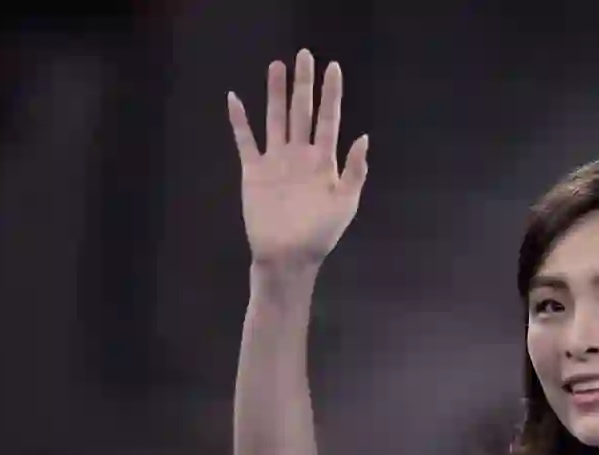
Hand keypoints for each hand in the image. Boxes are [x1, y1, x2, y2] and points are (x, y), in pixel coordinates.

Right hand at [227, 49, 368, 267]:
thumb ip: (354, 170)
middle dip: (304, 84)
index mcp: (324, 161)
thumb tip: (363, 137)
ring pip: (275, 119)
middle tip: (305, 54)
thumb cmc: (320, 233)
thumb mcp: (346, 203)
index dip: (332, 94)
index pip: (329, 119)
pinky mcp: (253, 171)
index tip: (334, 68)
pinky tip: (235, 98)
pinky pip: (245, 140)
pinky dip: (239, 121)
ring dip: (275, 93)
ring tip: (277, 66)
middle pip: (302, 111)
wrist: (288, 257)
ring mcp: (276, 161)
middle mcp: (300, 155)